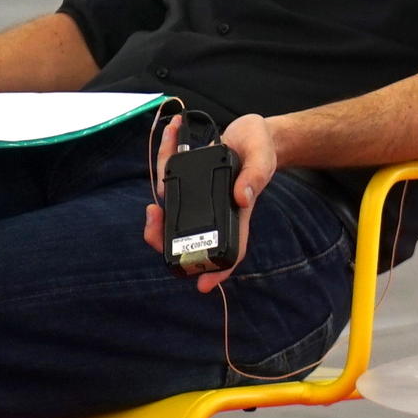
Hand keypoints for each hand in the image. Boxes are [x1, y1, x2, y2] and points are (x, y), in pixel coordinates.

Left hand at [142, 112, 277, 291]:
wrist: (254, 132)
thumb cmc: (263, 147)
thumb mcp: (263, 157)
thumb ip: (255, 176)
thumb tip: (240, 198)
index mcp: (235, 211)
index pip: (228, 247)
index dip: (218, 270)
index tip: (203, 285)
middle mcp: (214, 208)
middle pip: (186, 236)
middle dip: (163, 235)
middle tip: (154, 217)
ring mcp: (199, 196)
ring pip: (170, 210)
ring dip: (157, 208)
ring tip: (154, 199)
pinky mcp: (189, 178)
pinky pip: (170, 173)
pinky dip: (165, 154)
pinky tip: (170, 134)